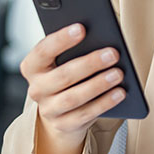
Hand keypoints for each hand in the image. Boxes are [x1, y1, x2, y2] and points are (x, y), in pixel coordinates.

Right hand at [19, 24, 125, 146]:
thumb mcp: (66, 60)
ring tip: (119, 73)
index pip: (43, 51)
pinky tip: (120, 92)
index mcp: (33, 66)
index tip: (82, 28)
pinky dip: (104, 103)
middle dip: (90, 63)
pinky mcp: (63, 125)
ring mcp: (48, 109)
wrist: (62, 111)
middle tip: (113, 53)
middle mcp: (36, 89)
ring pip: (73, 97)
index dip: (61, 39)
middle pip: (63, 76)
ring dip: (98, 84)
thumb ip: (77, 48)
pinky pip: (85, 114)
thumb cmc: (68, 74)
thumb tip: (101, 36)